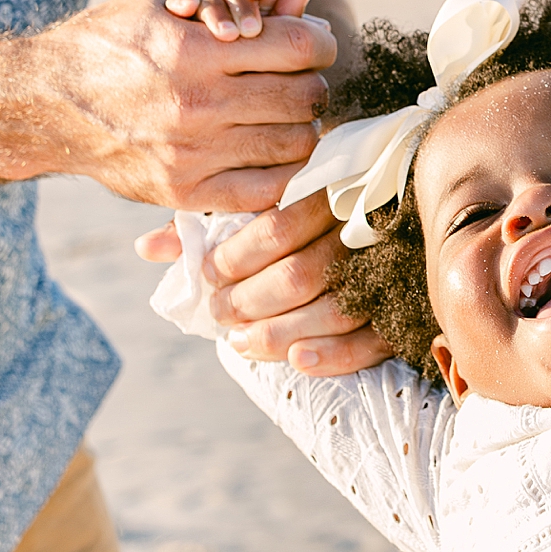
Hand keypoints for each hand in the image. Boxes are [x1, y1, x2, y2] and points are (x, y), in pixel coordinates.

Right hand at [36, 0, 335, 212]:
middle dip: (312, 83)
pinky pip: (266, 191)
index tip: (312, 43)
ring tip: (285, 115)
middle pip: (304, 97)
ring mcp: (191, 154)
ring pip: (295, 146)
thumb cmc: (114, 39)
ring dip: (302, 128)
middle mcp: (195, 104)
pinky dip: (284, 173)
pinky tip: (273, 153)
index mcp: (193, 50)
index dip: (319, 41)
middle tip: (299, 80)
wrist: (48, 103)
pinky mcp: (183, 192)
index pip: (298, 46)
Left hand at [133, 191, 393, 375]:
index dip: (235, 258)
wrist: (394, 193)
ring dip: (278, 334)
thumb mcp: (257, 202)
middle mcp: (361, 226)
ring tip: (240, 342)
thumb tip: (147, 248)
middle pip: (299, 274)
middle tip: (219, 313)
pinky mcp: (404, 306)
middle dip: (248, 303)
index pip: (277, 227)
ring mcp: (386, 267)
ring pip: (333, 309)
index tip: (208, 274)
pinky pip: (374, 338)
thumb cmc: (305, 207)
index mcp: (327, 188)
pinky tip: (295, 363)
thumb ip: (208, 223)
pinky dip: (334, 356)